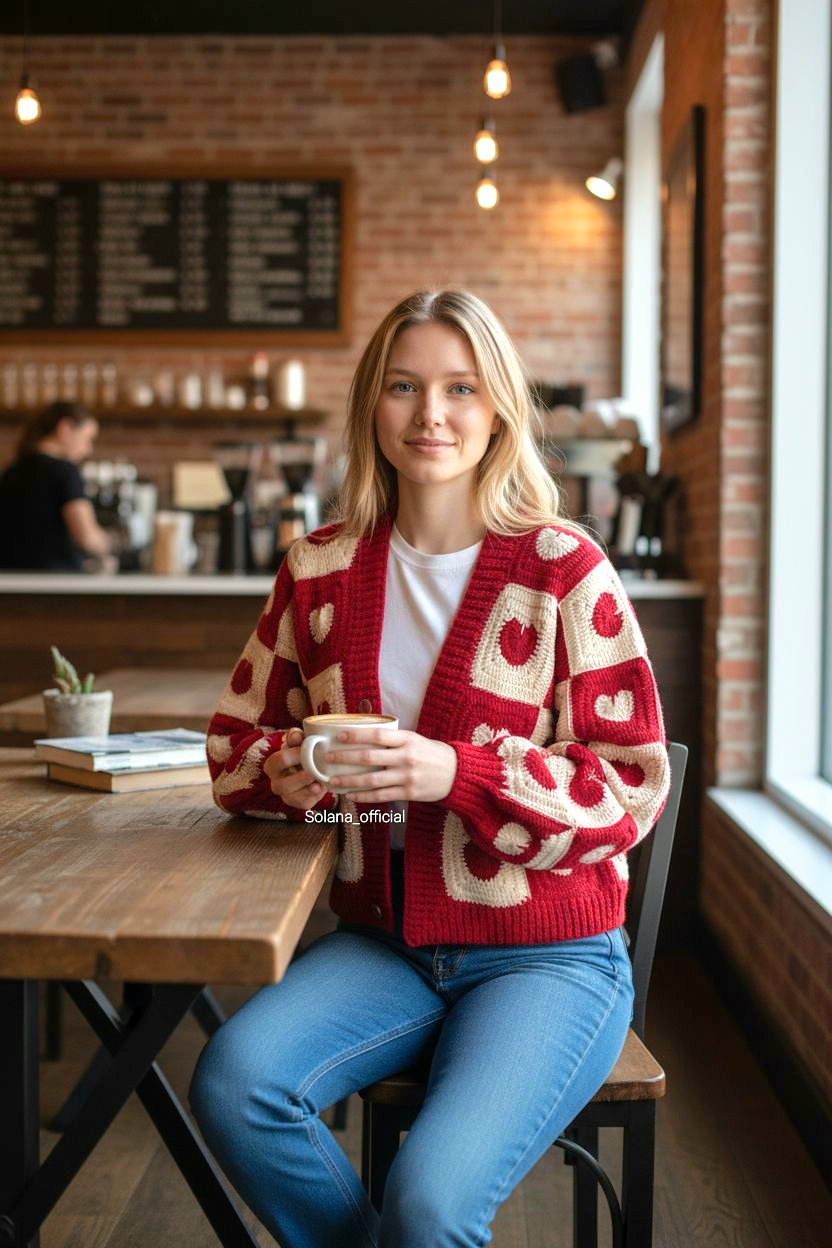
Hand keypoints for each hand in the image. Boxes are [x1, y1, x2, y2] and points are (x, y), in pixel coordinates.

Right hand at [263, 727, 328, 810]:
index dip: (295, 755)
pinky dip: (313, 796)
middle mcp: (275, 782)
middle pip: (284, 784)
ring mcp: (286, 795)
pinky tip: (321, 788)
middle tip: (313, 771)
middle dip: (300, 778)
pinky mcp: (298, 803)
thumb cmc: (302, 752)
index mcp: (272, 765)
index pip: (280, 760)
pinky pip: (304, 803)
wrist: (313, 766)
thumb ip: (296, 736)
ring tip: (319, 782)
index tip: (309, 750)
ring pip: (292, 796)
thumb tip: (296, 735)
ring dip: (307, 789)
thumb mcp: (298, 741)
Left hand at [323, 728, 457, 803]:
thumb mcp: (414, 739)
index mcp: (406, 739)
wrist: (456, 773)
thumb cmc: (430, 753)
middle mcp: (406, 757)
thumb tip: (362, 735)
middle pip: (369, 758)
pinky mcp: (409, 793)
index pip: (376, 735)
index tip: (338, 737)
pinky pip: (381, 796)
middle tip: (327, 758)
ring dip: (349, 781)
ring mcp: (407, 777)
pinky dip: (364, 796)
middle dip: (345, 758)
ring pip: (372, 780)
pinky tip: (351, 795)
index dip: (355, 736)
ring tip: (333, 781)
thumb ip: (391, 738)